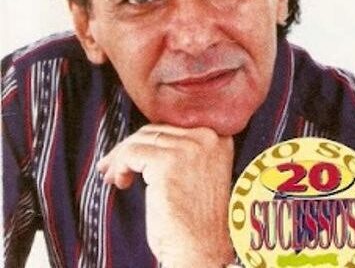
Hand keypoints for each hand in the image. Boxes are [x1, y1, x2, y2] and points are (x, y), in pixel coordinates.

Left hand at [97, 124, 234, 266]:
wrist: (202, 249)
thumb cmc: (198, 221)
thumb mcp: (199, 174)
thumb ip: (183, 151)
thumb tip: (146, 140)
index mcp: (218, 138)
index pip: (174, 127)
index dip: (149, 140)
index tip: (133, 154)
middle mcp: (206, 138)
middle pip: (156, 131)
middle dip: (131, 147)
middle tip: (113, 166)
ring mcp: (188, 148)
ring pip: (140, 140)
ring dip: (121, 158)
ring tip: (114, 176)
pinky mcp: (167, 163)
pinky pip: (131, 153)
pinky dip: (119, 166)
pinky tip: (120, 182)